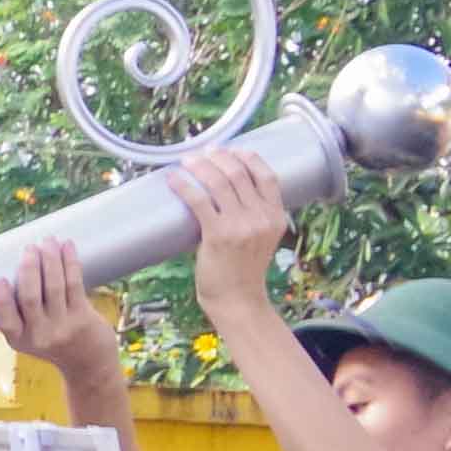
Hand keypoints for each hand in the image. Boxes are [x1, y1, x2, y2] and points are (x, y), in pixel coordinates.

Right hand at [0, 235, 128, 406]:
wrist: (90, 364)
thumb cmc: (55, 343)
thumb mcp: (31, 336)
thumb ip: (21, 312)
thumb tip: (13, 267)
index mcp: (19, 339)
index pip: (6, 320)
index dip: (2, 300)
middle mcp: (40, 335)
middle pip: (31, 297)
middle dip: (29, 269)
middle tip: (29, 248)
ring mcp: (64, 326)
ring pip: (55, 286)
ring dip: (51, 260)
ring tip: (48, 242)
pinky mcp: (83, 317)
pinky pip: (75, 284)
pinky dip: (70, 263)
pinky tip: (67, 247)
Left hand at [176, 142, 289, 324]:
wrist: (237, 300)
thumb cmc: (243, 270)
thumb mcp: (261, 239)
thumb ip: (253, 217)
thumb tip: (225, 193)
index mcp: (277, 217)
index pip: (267, 176)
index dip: (248, 158)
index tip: (232, 150)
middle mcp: (262, 218)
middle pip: (240, 174)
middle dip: (219, 157)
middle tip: (203, 152)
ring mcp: (241, 226)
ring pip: (219, 182)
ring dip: (200, 166)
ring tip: (186, 160)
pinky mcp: (218, 235)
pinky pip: (199, 201)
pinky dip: (184, 186)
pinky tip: (173, 179)